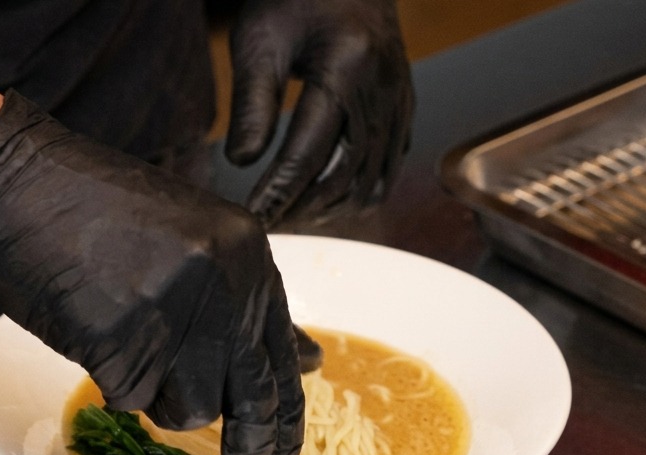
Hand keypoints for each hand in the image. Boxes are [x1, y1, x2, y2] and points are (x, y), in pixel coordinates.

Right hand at [0, 90, 304, 454]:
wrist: (19, 181)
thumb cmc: (99, 210)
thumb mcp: (197, 242)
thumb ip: (245, 303)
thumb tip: (303, 358)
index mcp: (247, 255)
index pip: (282, 352)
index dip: (286, 408)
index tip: (287, 447)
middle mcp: (224, 286)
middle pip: (252, 393)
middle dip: (250, 439)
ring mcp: (175, 315)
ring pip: (195, 409)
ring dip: (165, 402)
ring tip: (134, 357)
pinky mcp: (122, 343)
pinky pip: (132, 399)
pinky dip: (115, 384)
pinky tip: (98, 339)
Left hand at [225, 0, 413, 226]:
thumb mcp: (259, 41)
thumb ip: (251, 104)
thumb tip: (241, 163)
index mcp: (346, 68)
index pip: (308, 153)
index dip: (280, 193)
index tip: (255, 219)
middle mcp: (382, 89)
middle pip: (343, 175)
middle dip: (304, 208)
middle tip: (270, 222)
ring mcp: (399, 100)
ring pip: (371, 180)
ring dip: (332, 208)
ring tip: (295, 217)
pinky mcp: (404, 107)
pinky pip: (389, 166)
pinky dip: (360, 192)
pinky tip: (329, 201)